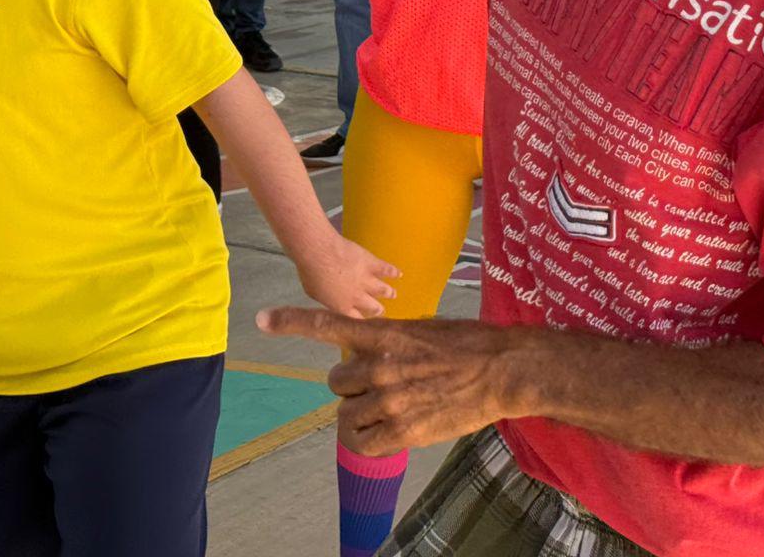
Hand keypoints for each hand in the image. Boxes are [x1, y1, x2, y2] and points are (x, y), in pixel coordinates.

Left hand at [258, 308, 528, 455]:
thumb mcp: (420, 329)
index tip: (263, 319)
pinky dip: (366, 441)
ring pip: (346, 414)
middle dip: (351, 385)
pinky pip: (362, 443)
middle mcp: (381, 365)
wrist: (501, 370)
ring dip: (360, 414)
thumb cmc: (466, 345)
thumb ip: (387, 340)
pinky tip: (382, 434)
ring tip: (387, 411)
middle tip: (378, 387)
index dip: (292, 322)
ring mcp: (390, 400)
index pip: (328, 324)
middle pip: (335, 381)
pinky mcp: (403, 431)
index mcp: (384, 334)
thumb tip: (366, 350)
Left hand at [292, 228, 399, 318]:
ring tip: (393, 294)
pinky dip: (393, 272)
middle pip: (374, 307)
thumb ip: (327, 299)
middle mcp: (358, 297)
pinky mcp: (371, 264)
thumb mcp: (314, 294)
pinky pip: (386, 269)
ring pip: (384, 290)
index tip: (366, 321)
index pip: (357, 320)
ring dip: (389, 292)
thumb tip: (330, 298)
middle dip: (379, 309)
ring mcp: (367, 280)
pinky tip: (399, 274)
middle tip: (381, 310)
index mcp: (342, 307)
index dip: (363, 321)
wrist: (319, 253)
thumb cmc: (310, 273)